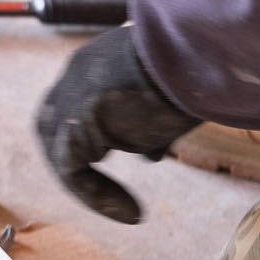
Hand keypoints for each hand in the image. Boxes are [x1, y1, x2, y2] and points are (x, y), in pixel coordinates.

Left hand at [36, 23, 197, 223]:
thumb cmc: (199, 68)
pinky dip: (98, 196)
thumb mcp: (171, 98)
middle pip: (59, 130)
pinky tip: (132, 211)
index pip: (80, 107)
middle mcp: (75, 75)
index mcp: (97, 62)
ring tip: (131, 211)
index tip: (139, 158)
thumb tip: (148, 156)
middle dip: (83, 164)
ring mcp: (70, 94)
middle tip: (118, 196)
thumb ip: (152, 123)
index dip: (99, 140)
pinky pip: (72, 169)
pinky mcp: (76, 117)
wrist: (200, 47)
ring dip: (94, 189)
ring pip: (63, 153)